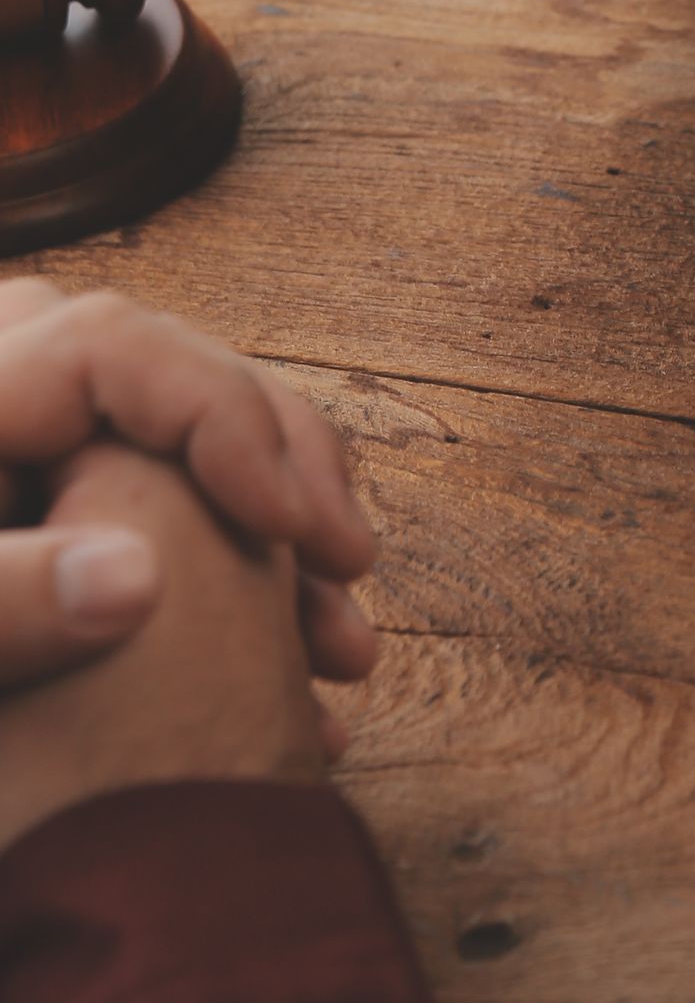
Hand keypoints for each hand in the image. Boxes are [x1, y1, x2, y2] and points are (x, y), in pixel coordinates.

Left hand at [0, 282, 375, 687]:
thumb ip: (3, 600)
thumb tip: (140, 586)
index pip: (118, 345)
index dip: (225, 418)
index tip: (294, 524)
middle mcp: (20, 385)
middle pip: (179, 379)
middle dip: (286, 466)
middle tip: (351, 561)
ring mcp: (46, 436)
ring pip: (192, 443)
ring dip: (278, 530)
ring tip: (339, 641)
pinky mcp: (66, 493)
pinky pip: (176, 494)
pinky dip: (238, 563)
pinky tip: (293, 657)